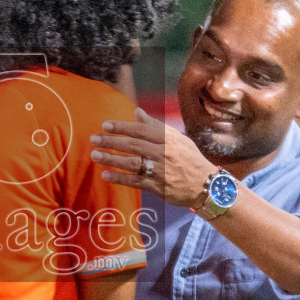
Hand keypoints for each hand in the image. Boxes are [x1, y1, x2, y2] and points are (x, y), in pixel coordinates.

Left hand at [91, 108, 214, 207]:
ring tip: (95, 155)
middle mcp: (163, 153)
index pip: (141, 130)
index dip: (122, 127)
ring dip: (111, 159)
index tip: (105, 125)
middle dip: (112, 141)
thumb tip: (137, 112)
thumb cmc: (190, 159)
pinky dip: (120, 178)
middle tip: (94, 138)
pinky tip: (106, 175)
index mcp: (168, 140)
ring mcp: (160, 171)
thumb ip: (156, 126)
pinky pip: (135, 181)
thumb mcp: (178, 139)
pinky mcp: (158, 187)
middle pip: (133, 145)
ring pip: (132, 163)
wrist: (206, 186)